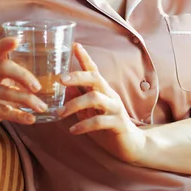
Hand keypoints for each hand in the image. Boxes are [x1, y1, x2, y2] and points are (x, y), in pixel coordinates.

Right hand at [0, 37, 47, 137]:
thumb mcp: (3, 81)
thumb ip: (19, 76)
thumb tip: (52, 77)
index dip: (5, 43)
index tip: (17, 40)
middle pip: (4, 67)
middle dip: (24, 76)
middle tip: (38, 87)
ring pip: (6, 92)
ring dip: (27, 100)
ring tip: (42, 107)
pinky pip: (2, 111)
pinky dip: (19, 116)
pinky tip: (31, 119)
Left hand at [58, 43, 145, 163]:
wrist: (131, 145)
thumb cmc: (108, 127)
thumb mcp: (90, 113)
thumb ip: (80, 101)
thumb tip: (66, 88)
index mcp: (103, 90)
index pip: (93, 70)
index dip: (85, 57)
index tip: (75, 45)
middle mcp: (110, 95)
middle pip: (95, 78)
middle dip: (78, 76)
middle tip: (61, 80)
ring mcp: (115, 108)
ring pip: (95, 98)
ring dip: (75, 104)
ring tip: (60, 113)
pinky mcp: (118, 123)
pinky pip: (100, 121)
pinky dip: (84, 124)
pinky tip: (73, 130)